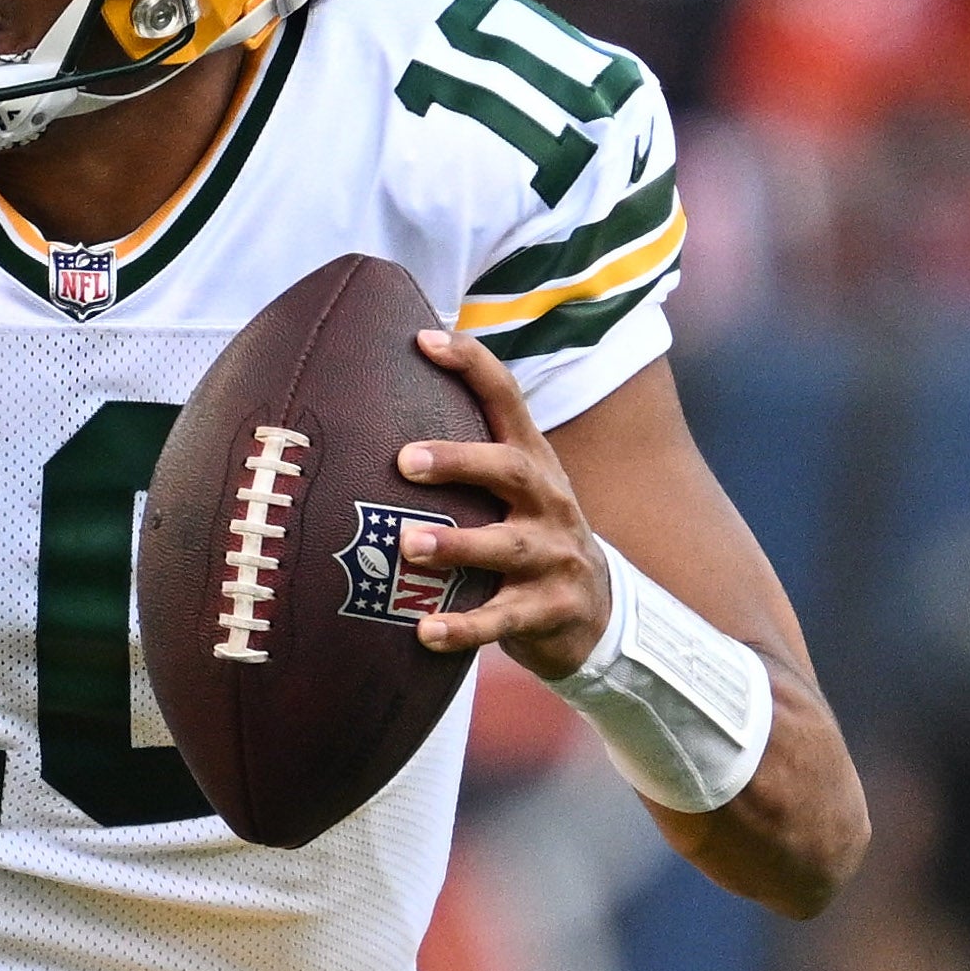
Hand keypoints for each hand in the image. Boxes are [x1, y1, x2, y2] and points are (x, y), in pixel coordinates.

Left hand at [391, 328, 612, 682]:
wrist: (595, 614)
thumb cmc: (528, 541)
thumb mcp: (511, 494)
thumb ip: (465, 462)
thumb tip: (374, 422)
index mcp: (534, 464)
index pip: (507, 401)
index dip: (472, 366)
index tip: (424, 339)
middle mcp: (548, 503)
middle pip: (511, 469)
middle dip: (460, 461)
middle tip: (405, 460)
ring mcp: (553, 558)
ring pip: (506, 547)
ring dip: (457, 545)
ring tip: (409, 545)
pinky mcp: (549, 612)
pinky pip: (503, 621)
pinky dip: (465, 627)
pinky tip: (424, 632)